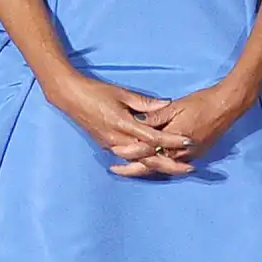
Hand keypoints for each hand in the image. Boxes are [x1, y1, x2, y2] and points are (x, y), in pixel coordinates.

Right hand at [43, 72, 194, 176]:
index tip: (188, 141)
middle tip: (190, 168)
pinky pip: (129, 159)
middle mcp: (118, 140)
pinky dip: (144, 164)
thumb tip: (166, 104)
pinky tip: (156, 166)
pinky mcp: (107, 146)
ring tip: (178, 169)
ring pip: (139, 162)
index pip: (153, 137)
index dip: (172, 140)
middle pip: (149, 158)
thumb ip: (145, 103)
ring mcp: (112, 145)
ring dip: (159, 166)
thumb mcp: (122, 93)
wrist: (70, 97)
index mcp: (123, 125)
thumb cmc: (96, 92)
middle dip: (171, 164)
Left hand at [118, 78, 257, 172]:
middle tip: (115, 170)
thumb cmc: (201, 103)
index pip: (145, 150)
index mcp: (171, 139)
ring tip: (128, 169)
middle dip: (132, 169)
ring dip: (144, 168)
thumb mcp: (175, 106)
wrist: (227, 107)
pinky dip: (159, 165)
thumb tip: (136, 122)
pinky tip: (151, 164)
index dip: (128, 152)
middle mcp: (179, 152)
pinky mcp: (196, 154)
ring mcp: (188, 156)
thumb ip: (155, 117)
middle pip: (150, 165)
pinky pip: (173, 164)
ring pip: (161, 166)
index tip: (113, 152)